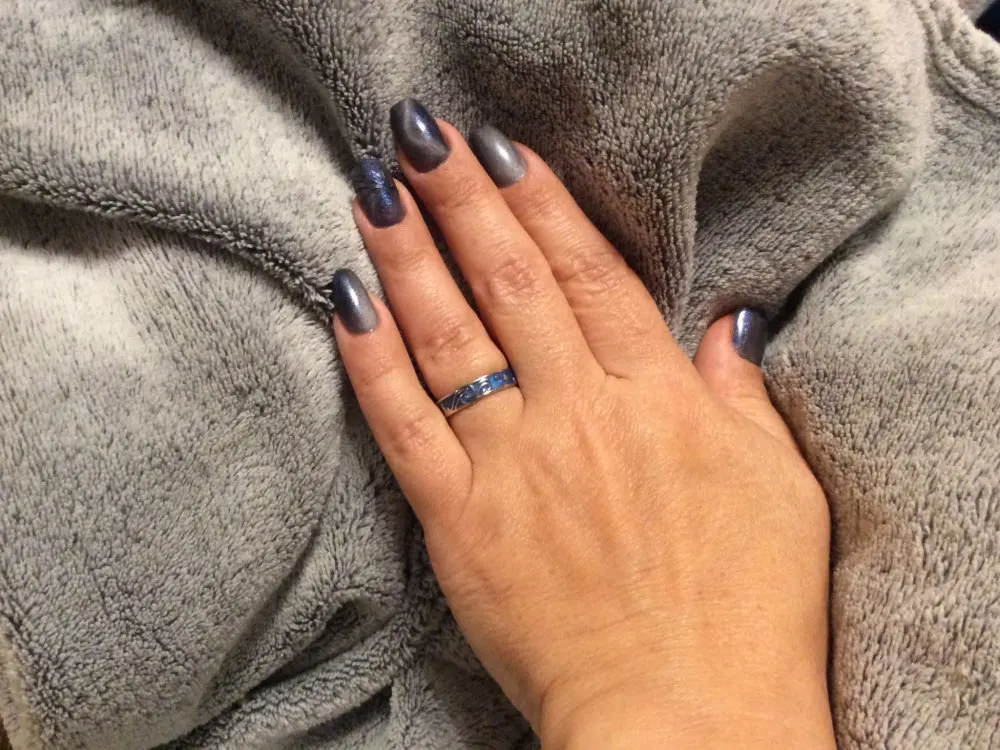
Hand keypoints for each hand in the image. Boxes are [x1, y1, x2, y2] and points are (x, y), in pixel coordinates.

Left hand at [330, 99, 834, 749]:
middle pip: (513, 284)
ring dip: (409, 256)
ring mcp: (515, 466)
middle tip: (419, 141)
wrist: (687, 722)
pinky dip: (370, 358)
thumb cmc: (748, 614)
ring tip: (373, 192)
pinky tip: (345, 299)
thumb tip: (724, 330)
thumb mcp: (779, 490)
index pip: (591, 276)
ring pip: (451, 337)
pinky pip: (404, 424)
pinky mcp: (461, 525)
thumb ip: (739, 401)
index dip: (543, 207)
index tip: (502, 154)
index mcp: (658, 401)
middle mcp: (581, 415)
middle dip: (462, 203)